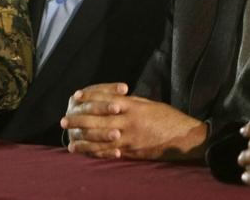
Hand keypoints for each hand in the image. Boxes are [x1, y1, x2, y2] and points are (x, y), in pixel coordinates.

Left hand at [61, 82, 206, 159]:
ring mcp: (131, 137)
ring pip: (102, 138)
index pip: (106, 99)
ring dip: (83, 139)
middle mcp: (129, 121)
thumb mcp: (147, 104)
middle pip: (99, 119)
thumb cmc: (167, 117)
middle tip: (64, 120)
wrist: (186, 137)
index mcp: (133, 106)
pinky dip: (97, 152)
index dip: (89, 97)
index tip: (75, 97)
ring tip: (70, 139)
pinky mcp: (134, 151)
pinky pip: (112, 152)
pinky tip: (86, 153)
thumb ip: (128, 102)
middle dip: (79, 119)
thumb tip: (111, 100)